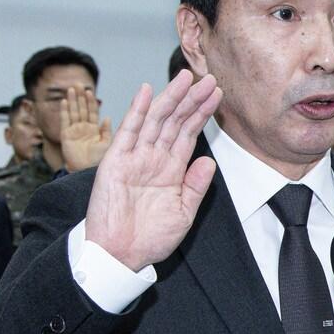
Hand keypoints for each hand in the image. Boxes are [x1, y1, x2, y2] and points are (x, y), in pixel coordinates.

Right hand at [60, 86, 113, 171]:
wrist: (87, 172)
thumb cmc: (99, 161)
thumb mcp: (107, 144)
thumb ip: (107, 131)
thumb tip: (108, 117)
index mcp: (94, 129)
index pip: (92, 112)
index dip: (90, 101)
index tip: (89, 90)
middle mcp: (83, 128)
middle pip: (81, 109)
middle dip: (80, 97)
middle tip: (78, 84)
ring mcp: (74, 131)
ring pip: (73, 112)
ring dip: (72, 101)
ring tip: (71, 89)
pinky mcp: (66, 136)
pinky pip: (65, 121)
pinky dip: (64, 111)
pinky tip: (64, 102)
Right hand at [84, 71, 221, 271]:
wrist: (120, 255)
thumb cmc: (150, 238)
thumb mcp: (183, 213)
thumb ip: (195, 186)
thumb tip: (209, 160)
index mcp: (171, 170)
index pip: (189, 134)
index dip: (202, 114)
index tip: (217, 94)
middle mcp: (154, 158)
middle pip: (175, 121)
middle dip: (192, 100)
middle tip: (209, 79)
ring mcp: (135, 158)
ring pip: (156, 120)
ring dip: (171, 98)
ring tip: (186, 79)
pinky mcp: (116, 162)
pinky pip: (128, 132)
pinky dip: (137, 111)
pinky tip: (147, 92)